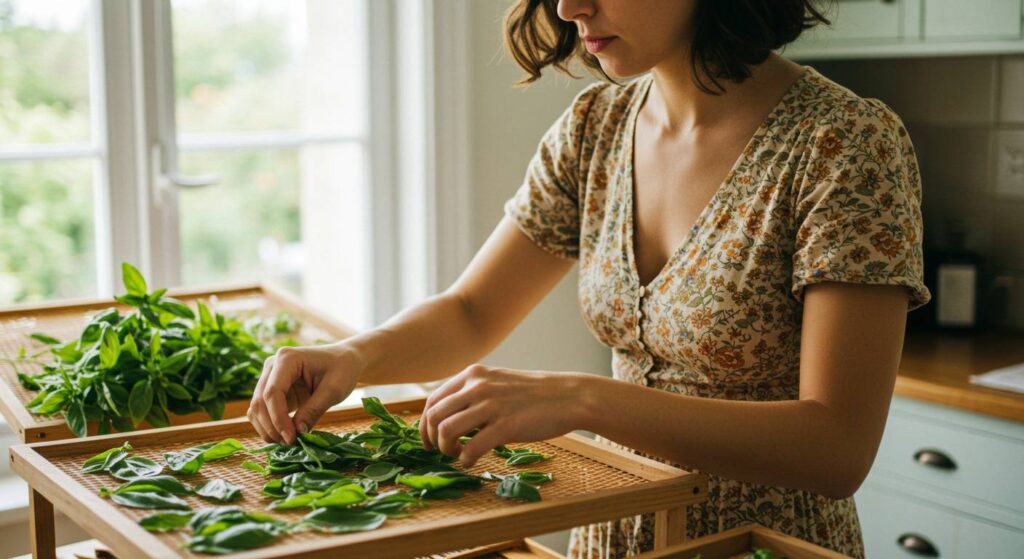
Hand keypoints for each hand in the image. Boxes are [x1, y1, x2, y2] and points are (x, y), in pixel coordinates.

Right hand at [247, 343, 364, 444]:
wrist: (344, 359)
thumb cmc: (343, 369)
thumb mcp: (334, 390)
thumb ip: (314, 410)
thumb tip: (297, 433)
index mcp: (287, 359)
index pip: (272, 392)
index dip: (278, 419)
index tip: (291, 439)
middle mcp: (272, 365)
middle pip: (260, 401)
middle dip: (272, 427)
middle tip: (290, 444)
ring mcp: (269, 376)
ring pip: (256, 408)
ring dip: (267, 429)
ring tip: (288, 442)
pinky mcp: (271, 389)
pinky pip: (262, 410)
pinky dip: (269, 425)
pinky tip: (284, 435)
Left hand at [418, 364, 593, 467]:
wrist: (568, 396)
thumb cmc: (534, 394)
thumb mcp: (498, 381)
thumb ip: (473, 392)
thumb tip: (448, 416)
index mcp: (473, 375)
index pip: (432, 400)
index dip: (424, 424)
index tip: (428, 439)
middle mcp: (478, 387)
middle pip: (434, 416)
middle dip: (431, 439)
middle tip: (440, 451)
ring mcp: (491, 405)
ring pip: (446, 431)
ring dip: (446, 449)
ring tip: (457, 455)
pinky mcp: (506, 426)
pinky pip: (471, 448)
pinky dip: (465, 460)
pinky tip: (471, 462)